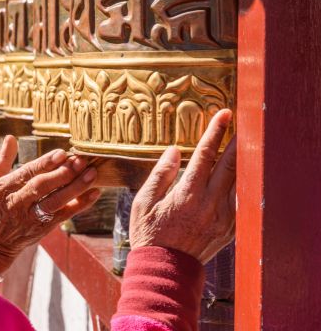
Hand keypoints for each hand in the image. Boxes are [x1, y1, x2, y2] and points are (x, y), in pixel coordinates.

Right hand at [0, 136, 100, 282]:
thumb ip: (2, 159)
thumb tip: (10, 138)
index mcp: (2, 189)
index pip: (26, 173)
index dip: (44, 164)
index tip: (61, 153)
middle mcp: (16, 203)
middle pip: (42, 187)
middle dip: (62, 174)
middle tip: (80, 161)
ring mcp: (31, 218)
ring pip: (55, 202)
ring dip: (75, 188)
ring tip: (92, 174)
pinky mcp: (43, 228)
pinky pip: (64, 215)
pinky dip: (80, 205)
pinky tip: (94, 194)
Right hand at [130, 109, 235, 263]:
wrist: (165, 270)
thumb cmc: (149, 235)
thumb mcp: (143, 202)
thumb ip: (160, 174)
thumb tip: (173, 150)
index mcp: (188, 195)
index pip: (206, 155)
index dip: (215, 132)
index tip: (223, 114)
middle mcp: (210, 204)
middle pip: (231, 164)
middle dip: (236, 140)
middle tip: (241, 121)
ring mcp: (224, 218)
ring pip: (239, 181)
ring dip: (241, 161)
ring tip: (241, 144)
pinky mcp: (229, 229)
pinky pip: (238, 200)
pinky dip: (238, 184)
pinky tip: (236, 175)